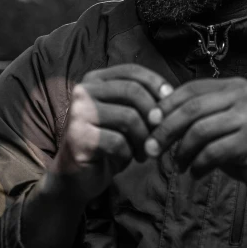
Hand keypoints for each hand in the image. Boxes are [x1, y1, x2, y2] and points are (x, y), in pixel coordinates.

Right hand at [48, 64, 172, 205]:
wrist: (75, 176)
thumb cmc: (105, 142)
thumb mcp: (122, 114)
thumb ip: (139, 100)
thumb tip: (170, 95)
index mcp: (94, 80)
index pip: (132, 72)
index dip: (156, 84)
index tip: (171, 102)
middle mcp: (83, 92)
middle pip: (133, 91)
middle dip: (154, 114)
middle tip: (159, 134)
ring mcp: (78, 114)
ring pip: (129, 118)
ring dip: (144, 139)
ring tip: (144, 152)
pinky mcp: (78, 139)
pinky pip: (118, 142)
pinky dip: (129, 154)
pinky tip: (126, 159)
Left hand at [143, 77, 246, 202]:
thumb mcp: (224, 123)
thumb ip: (199, 115)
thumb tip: (156, 115)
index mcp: (235, 86)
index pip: (192, 89)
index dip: (166, 105)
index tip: (149, 123)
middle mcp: (245, 96)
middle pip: (192, 109)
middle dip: (166, 130)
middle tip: (151, 149)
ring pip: (200, 131)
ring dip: (181, 152)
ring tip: (179, 165)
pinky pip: (212, 152)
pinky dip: (198, 165)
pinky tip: (195, 173)